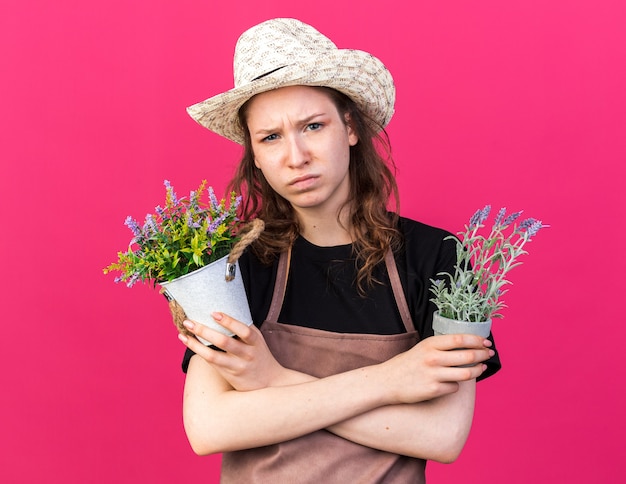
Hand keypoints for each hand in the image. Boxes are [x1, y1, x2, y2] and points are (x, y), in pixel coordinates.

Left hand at [178, 312, 285, 390]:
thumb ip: (243, 330)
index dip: (229, 322)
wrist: (270, 382)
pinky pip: (212, 363)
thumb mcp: (257, 341)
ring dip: (196, 344)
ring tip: (183, 334)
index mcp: (256, 341)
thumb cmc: (259, 355)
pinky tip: (189, 343)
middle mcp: (248, 354)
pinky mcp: (230, 375)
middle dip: (205, 331)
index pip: (243, 330)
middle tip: (189, 322)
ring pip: (214, 356)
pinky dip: (199, 352)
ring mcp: (238, 366)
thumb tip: (219, 313)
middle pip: (225, 342)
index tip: (213, 313)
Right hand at [379, 334, 493, 403]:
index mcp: (430, 344)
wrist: (387, 382)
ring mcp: (434, 375)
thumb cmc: (406, 364)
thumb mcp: (422, 349)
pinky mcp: (434, 390)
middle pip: (468, 356)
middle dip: (483, 355)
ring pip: (467, 374)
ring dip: (478, 371)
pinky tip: (451, 383)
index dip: (477, 340)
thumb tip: (467, 346)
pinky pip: (455, 387)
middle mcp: (433, 358)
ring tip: (481, 369)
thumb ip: (441, 347)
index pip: (460, 339)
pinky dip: (456, 385)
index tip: (486, 342)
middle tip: (489, 355)